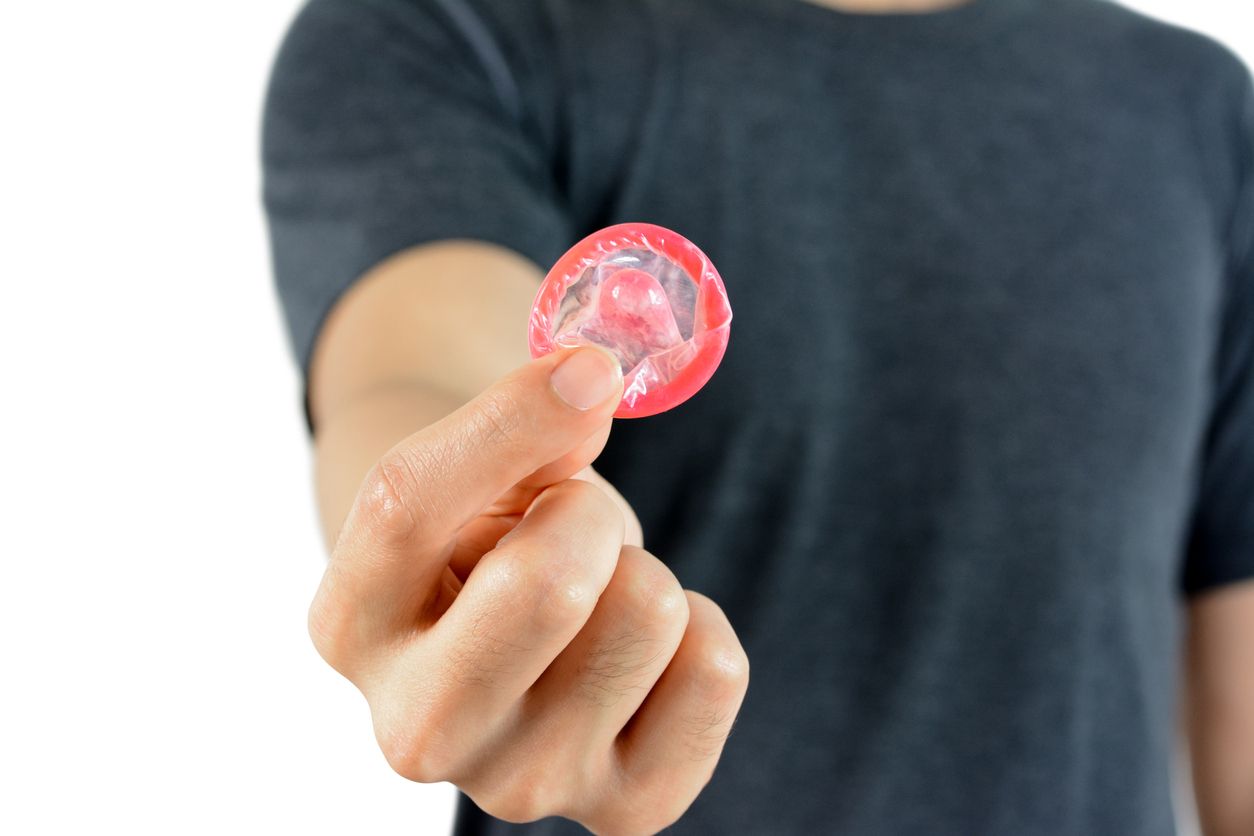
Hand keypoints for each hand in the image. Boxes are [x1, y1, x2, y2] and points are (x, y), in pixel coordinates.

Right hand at [309, 346, 749, 833]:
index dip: (513, 418)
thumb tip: (594, 381)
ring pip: (648, 611)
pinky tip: (641, 652)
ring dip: (639, 571)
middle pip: (549, 583)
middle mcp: (417, 729)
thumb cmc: (489, 539)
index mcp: (350, 626)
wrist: (516, 640)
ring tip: (596, 600)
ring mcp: (520, 783)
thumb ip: (515, 425)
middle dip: (587, 515)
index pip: (408, 503)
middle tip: (572, 530)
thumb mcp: (478, 473)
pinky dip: (700, 629)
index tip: (588, 372)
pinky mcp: (622, 809)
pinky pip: (716, 669)